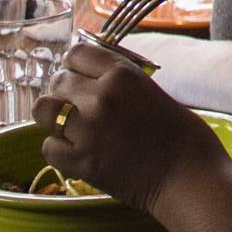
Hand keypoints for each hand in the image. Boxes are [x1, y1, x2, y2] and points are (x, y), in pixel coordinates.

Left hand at [36, 42, 226, 216]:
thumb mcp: (151, 91)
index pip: (76, 53)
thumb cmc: (182, 134)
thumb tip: (89, 75)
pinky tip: (76, 150)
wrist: (189, 177)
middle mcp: (100, 98)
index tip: (82, 76)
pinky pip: (48, 146)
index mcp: (122, 75)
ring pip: (43, 110)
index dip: (77, 65)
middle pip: (57, 81)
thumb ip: (119, 81)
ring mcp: (87, 131)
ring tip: (69, 125)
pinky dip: (58, 148)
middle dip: (65, 91)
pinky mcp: (81, 162)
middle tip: (78, 105)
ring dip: (53, 116)